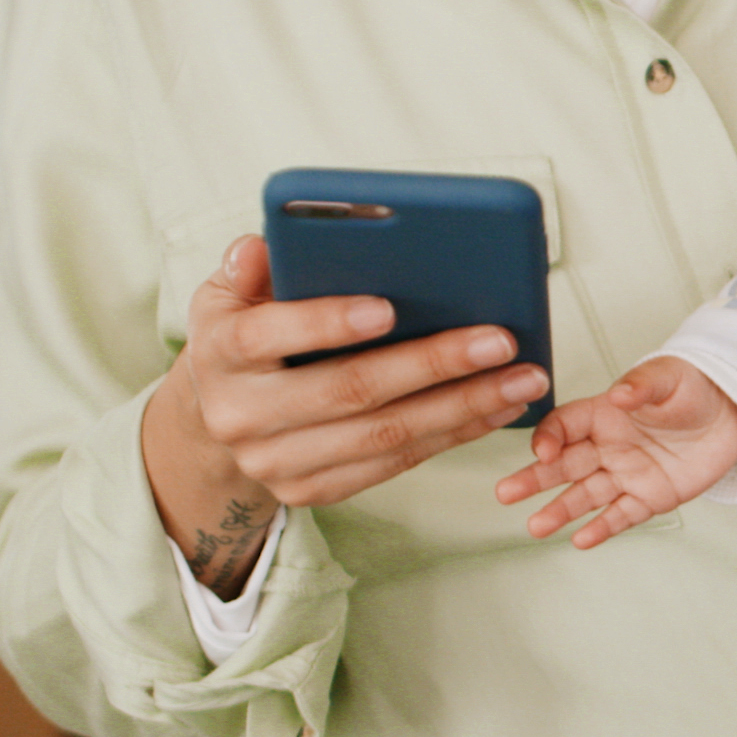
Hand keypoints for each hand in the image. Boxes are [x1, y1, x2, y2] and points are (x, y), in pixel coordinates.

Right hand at [140, 236, 553, 592]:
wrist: (214, 419)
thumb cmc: (243, 335)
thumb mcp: (228, 292)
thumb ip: (250, 267)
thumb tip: (265, 244)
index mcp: (219, 354)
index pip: (265, 336)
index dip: (325, 322)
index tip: (387, 307)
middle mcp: (241, 416)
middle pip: (347, 391)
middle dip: (431, 365)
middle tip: (500, 340)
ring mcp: (276, 463)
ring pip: (382, 436)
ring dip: (462, 408)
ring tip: (522, 378)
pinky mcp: (311, 491)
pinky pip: (392, 463)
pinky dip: (451, 435)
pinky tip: (497, 408)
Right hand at [493, 357, 736, 548]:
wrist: (731, 415)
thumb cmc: (694, 388)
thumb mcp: (669, 377)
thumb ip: (643, 385)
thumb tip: (620, 393)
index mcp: (604, 413)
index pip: (564, 425)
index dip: (549, 437)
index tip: (544, 452)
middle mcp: (608, 446)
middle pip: (564, 464)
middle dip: (535, 479)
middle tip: (505, 493)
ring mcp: (626, 474)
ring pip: (585, 495)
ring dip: (560, 510)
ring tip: (535, 527)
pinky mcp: (649, 497)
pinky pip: (621, 515)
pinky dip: (602, 528)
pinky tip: (580, 540)